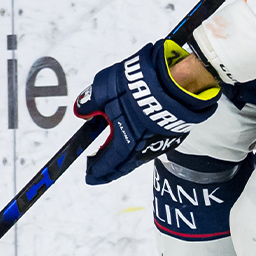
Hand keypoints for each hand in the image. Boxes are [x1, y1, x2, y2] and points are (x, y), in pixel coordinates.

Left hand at [75, 40, 218, 184]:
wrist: (175, 80)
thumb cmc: (140, 85)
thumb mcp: (103, 89)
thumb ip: (89, 102)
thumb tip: (80, 110)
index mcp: (125, 141)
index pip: (108, 163)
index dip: (97, 170)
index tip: (90, 174)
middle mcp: (143, 146)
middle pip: (124, 165)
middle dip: (110, 172)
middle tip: (100, 174)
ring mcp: (159, 140)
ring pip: (138, 157)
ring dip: (124, 160)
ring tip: (115, 157)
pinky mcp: (171, 132)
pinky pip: (150, 146)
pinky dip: (138, 148)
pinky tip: (136, 140)